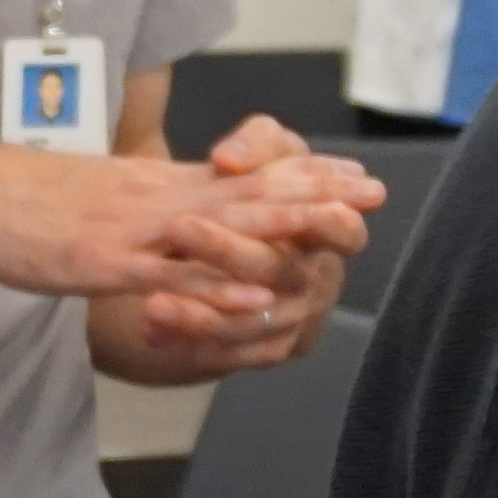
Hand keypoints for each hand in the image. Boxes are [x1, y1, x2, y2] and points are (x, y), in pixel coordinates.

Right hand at [0, 131, 378, 318]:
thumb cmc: (10, 202)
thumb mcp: (87, 197)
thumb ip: (135, 206)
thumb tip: (172, 215)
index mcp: (148, 184)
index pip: (238, 173)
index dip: (299, 171)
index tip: (348, 170)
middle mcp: (151, 199)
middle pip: (247, 192)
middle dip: (315, 192)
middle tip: (373, 191)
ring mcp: (130, 229)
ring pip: (222, 226)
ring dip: (286, 227)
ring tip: (341, 228)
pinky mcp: (102, 262)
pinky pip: (172, 274)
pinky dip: (221, 283)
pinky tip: (261, 289)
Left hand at [105, 115, 377, 373]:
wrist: (229, 243)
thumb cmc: (259, 186)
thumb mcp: (267, 154)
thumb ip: (256, 144)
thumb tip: (228, 159)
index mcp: (327, 231)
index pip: (345, 230)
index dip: (335, 223)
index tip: (322, 210)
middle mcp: (313, 279)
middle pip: (276, 271)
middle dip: (228, 250)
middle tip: (178, 227)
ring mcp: (290, 320)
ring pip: (248, 323)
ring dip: (201, 313)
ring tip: (153, 302)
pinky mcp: (262, 350)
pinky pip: (228, 354)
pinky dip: (190, 340)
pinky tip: (152, 329)